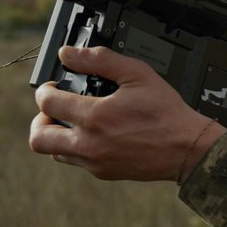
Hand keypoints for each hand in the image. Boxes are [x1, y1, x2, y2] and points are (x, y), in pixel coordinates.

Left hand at [30, 46, 226, 181]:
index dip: (45, 89)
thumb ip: (101, 60)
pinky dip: (75, 147)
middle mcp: (89, 143)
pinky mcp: (103, 173)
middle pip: (38, 137)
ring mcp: (94, 161)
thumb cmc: (166, 112)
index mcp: (95, 116)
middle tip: (55, 109)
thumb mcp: (138, 74)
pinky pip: (75, 161)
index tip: (54, 86)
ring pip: (53, 152)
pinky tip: (94, 135)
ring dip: (56, 134)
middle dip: (40, 118)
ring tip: (73, 122)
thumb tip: (70, 54)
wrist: (187, 148)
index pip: (47, 102)